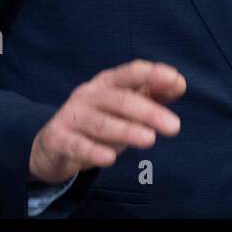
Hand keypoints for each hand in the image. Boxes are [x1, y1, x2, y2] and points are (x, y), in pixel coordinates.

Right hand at [28, 59, 184, 184]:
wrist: (52, 146)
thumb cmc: (99, 123)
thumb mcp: (125, 108)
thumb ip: (152, 94)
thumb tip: (179, 83)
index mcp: (106, 83)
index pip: (130, 73)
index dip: (152, 74)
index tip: (175, 80)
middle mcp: (88, 95)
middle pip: (120, 99)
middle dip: (148, 111)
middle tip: (174, 126)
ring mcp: (71, 116)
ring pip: (101, 123)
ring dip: (126, 130)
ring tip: (149, 139)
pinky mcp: (57, 139)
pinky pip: (76, 145)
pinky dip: (93, 151)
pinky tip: (109, 158)